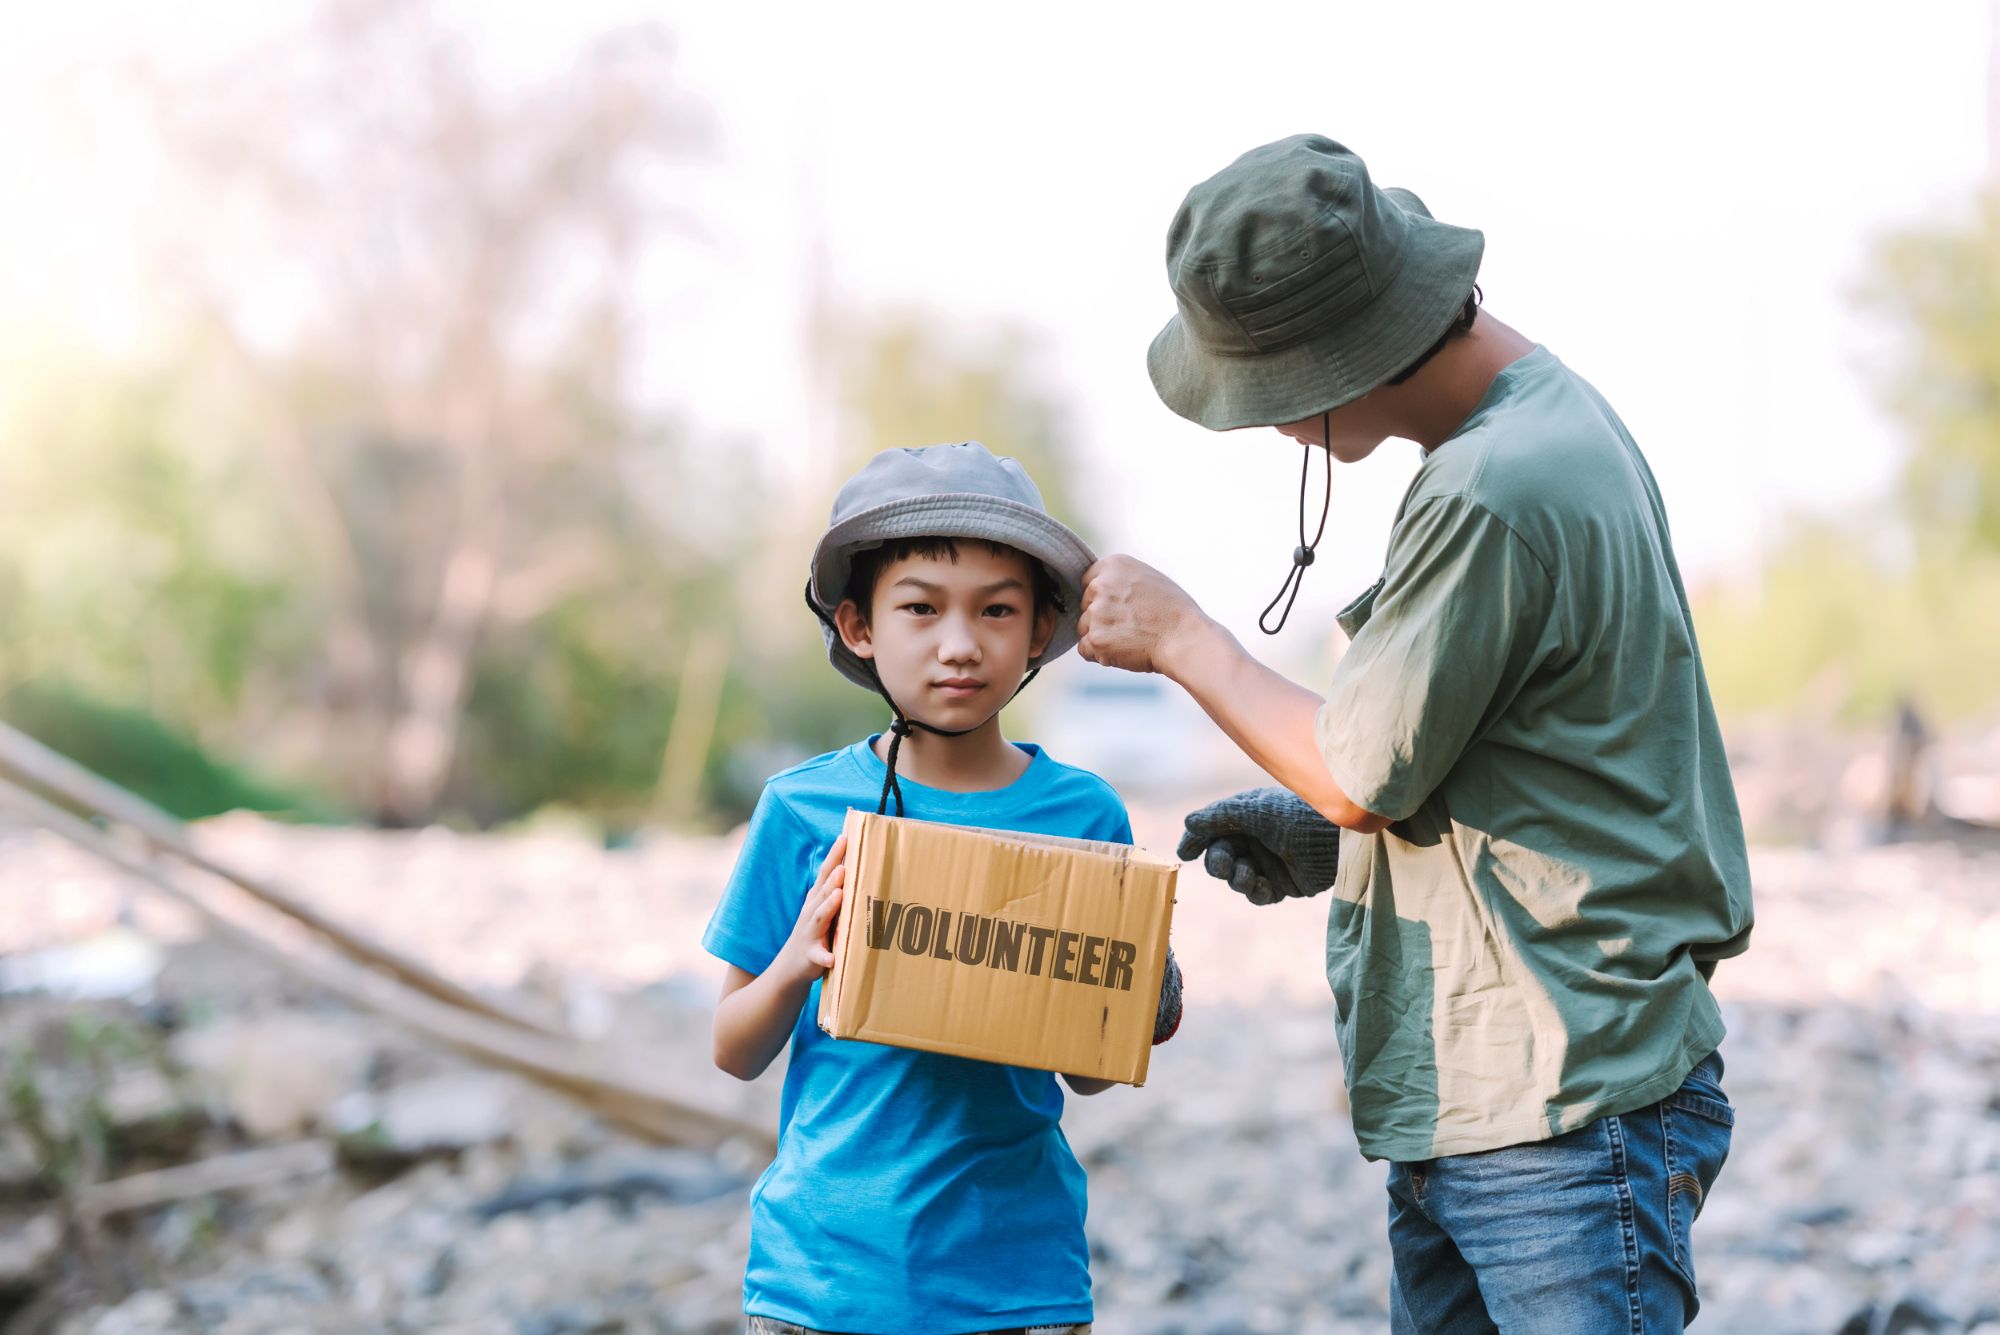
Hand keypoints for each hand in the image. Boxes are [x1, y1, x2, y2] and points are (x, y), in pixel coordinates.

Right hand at [774, 835, 845, 984]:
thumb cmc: (815, 931)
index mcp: (817, 899)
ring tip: (839, 896)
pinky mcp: (812, 955)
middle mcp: (811, 912)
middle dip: (833, 879)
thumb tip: (856, 865)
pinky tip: (833, 958)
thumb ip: (837, 889)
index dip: (834, 856)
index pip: (826, 873)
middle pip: (823, 891)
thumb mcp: (823, 907)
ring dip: (828, 906)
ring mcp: (810, 933)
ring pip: (819, 917)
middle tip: (844, 867)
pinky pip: (819, 956)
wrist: (791, 965)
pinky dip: (826, 956)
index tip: (845, 837)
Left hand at [1078, 555, 1207, 676]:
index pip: (1088, 581)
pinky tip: (1123, 651)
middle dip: (1100, 617)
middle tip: (1130, 625)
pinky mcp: (1096, 639)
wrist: (1185, 638)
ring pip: (1084, 628)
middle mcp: (1100, 585)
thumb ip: (1121, 579)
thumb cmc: (1174, 612)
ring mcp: (1096, 613)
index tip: (1120, 607)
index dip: (1103, 597)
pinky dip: (1100, 654)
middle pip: (1085, 605)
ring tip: (1130, 638)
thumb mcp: (1149, 578)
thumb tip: (1102, 587)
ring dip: (1100, 636)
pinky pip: (1085, 650)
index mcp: (1114, 565)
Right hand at [1176, 788, 1341, 905]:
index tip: (1185, 852)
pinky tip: (1261, 885)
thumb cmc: (1294, 816)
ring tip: (1247, 875)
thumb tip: (1188, 822)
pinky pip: (1258, 894)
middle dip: (1218, 862)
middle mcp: (1255, 839)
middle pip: (1220, 856)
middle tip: (1224, 864)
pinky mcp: (1283, 884)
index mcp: (1246, 817)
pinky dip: (1255, 892)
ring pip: (1236, 878)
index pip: (1212, 830)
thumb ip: (1219, 817)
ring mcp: (1269, 863)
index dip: (1197, 840)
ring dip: (1236, 878)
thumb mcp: (1253, 811)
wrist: (1333, 840)